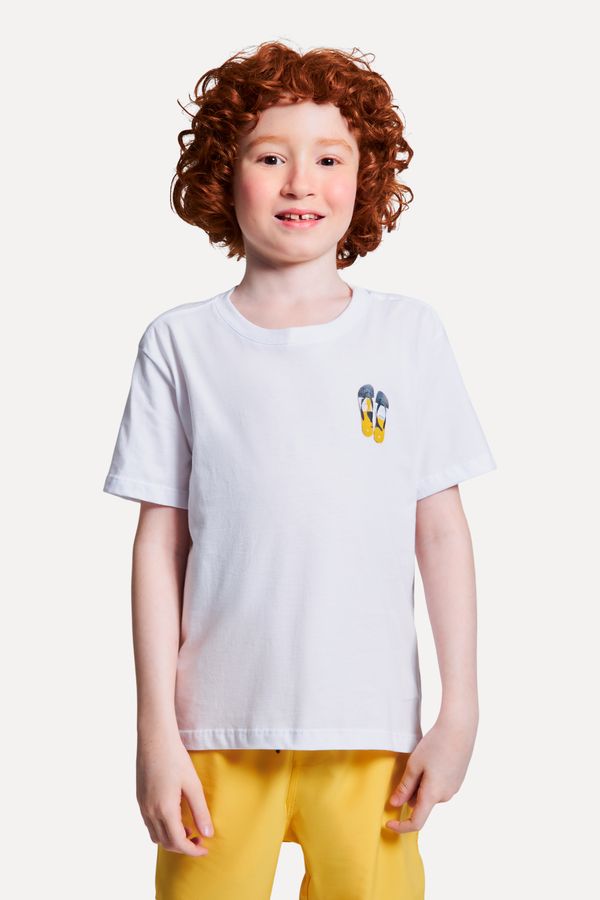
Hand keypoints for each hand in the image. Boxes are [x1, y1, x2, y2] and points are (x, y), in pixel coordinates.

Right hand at [136, 732, 214, 855]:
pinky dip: (162, 828)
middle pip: (166, 843)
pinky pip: (149, 824)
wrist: (154, 738)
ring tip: (188, 829)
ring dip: (171, 838)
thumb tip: (208, 833)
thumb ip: (200, 811)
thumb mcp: (193, 785)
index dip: (193, 850)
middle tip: (200, 838)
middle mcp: (150, 812)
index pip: (178, 843)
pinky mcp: (140, 799)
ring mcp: (142, 806)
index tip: (205, 848)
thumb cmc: (175, 758)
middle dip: (183, 846)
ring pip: (156, 835)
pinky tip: (175, 816)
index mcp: (164, 810)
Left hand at [385, 714, 477, 832]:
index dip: (401, 827)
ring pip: (430, 794)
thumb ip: (404, 787)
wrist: (459, 728)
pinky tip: (433, 759)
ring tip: (423, 759)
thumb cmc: (435, 744)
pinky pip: (439, 786)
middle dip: (411, 792)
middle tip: (409, 767)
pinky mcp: (457, 780)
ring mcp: (454, 788)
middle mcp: (446, 796)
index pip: (417, 821)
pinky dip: (431, 779)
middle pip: (421, 803)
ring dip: (421, 784)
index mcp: (433, 794)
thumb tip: (395, 804)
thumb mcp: (414, 764)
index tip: (389, 823)